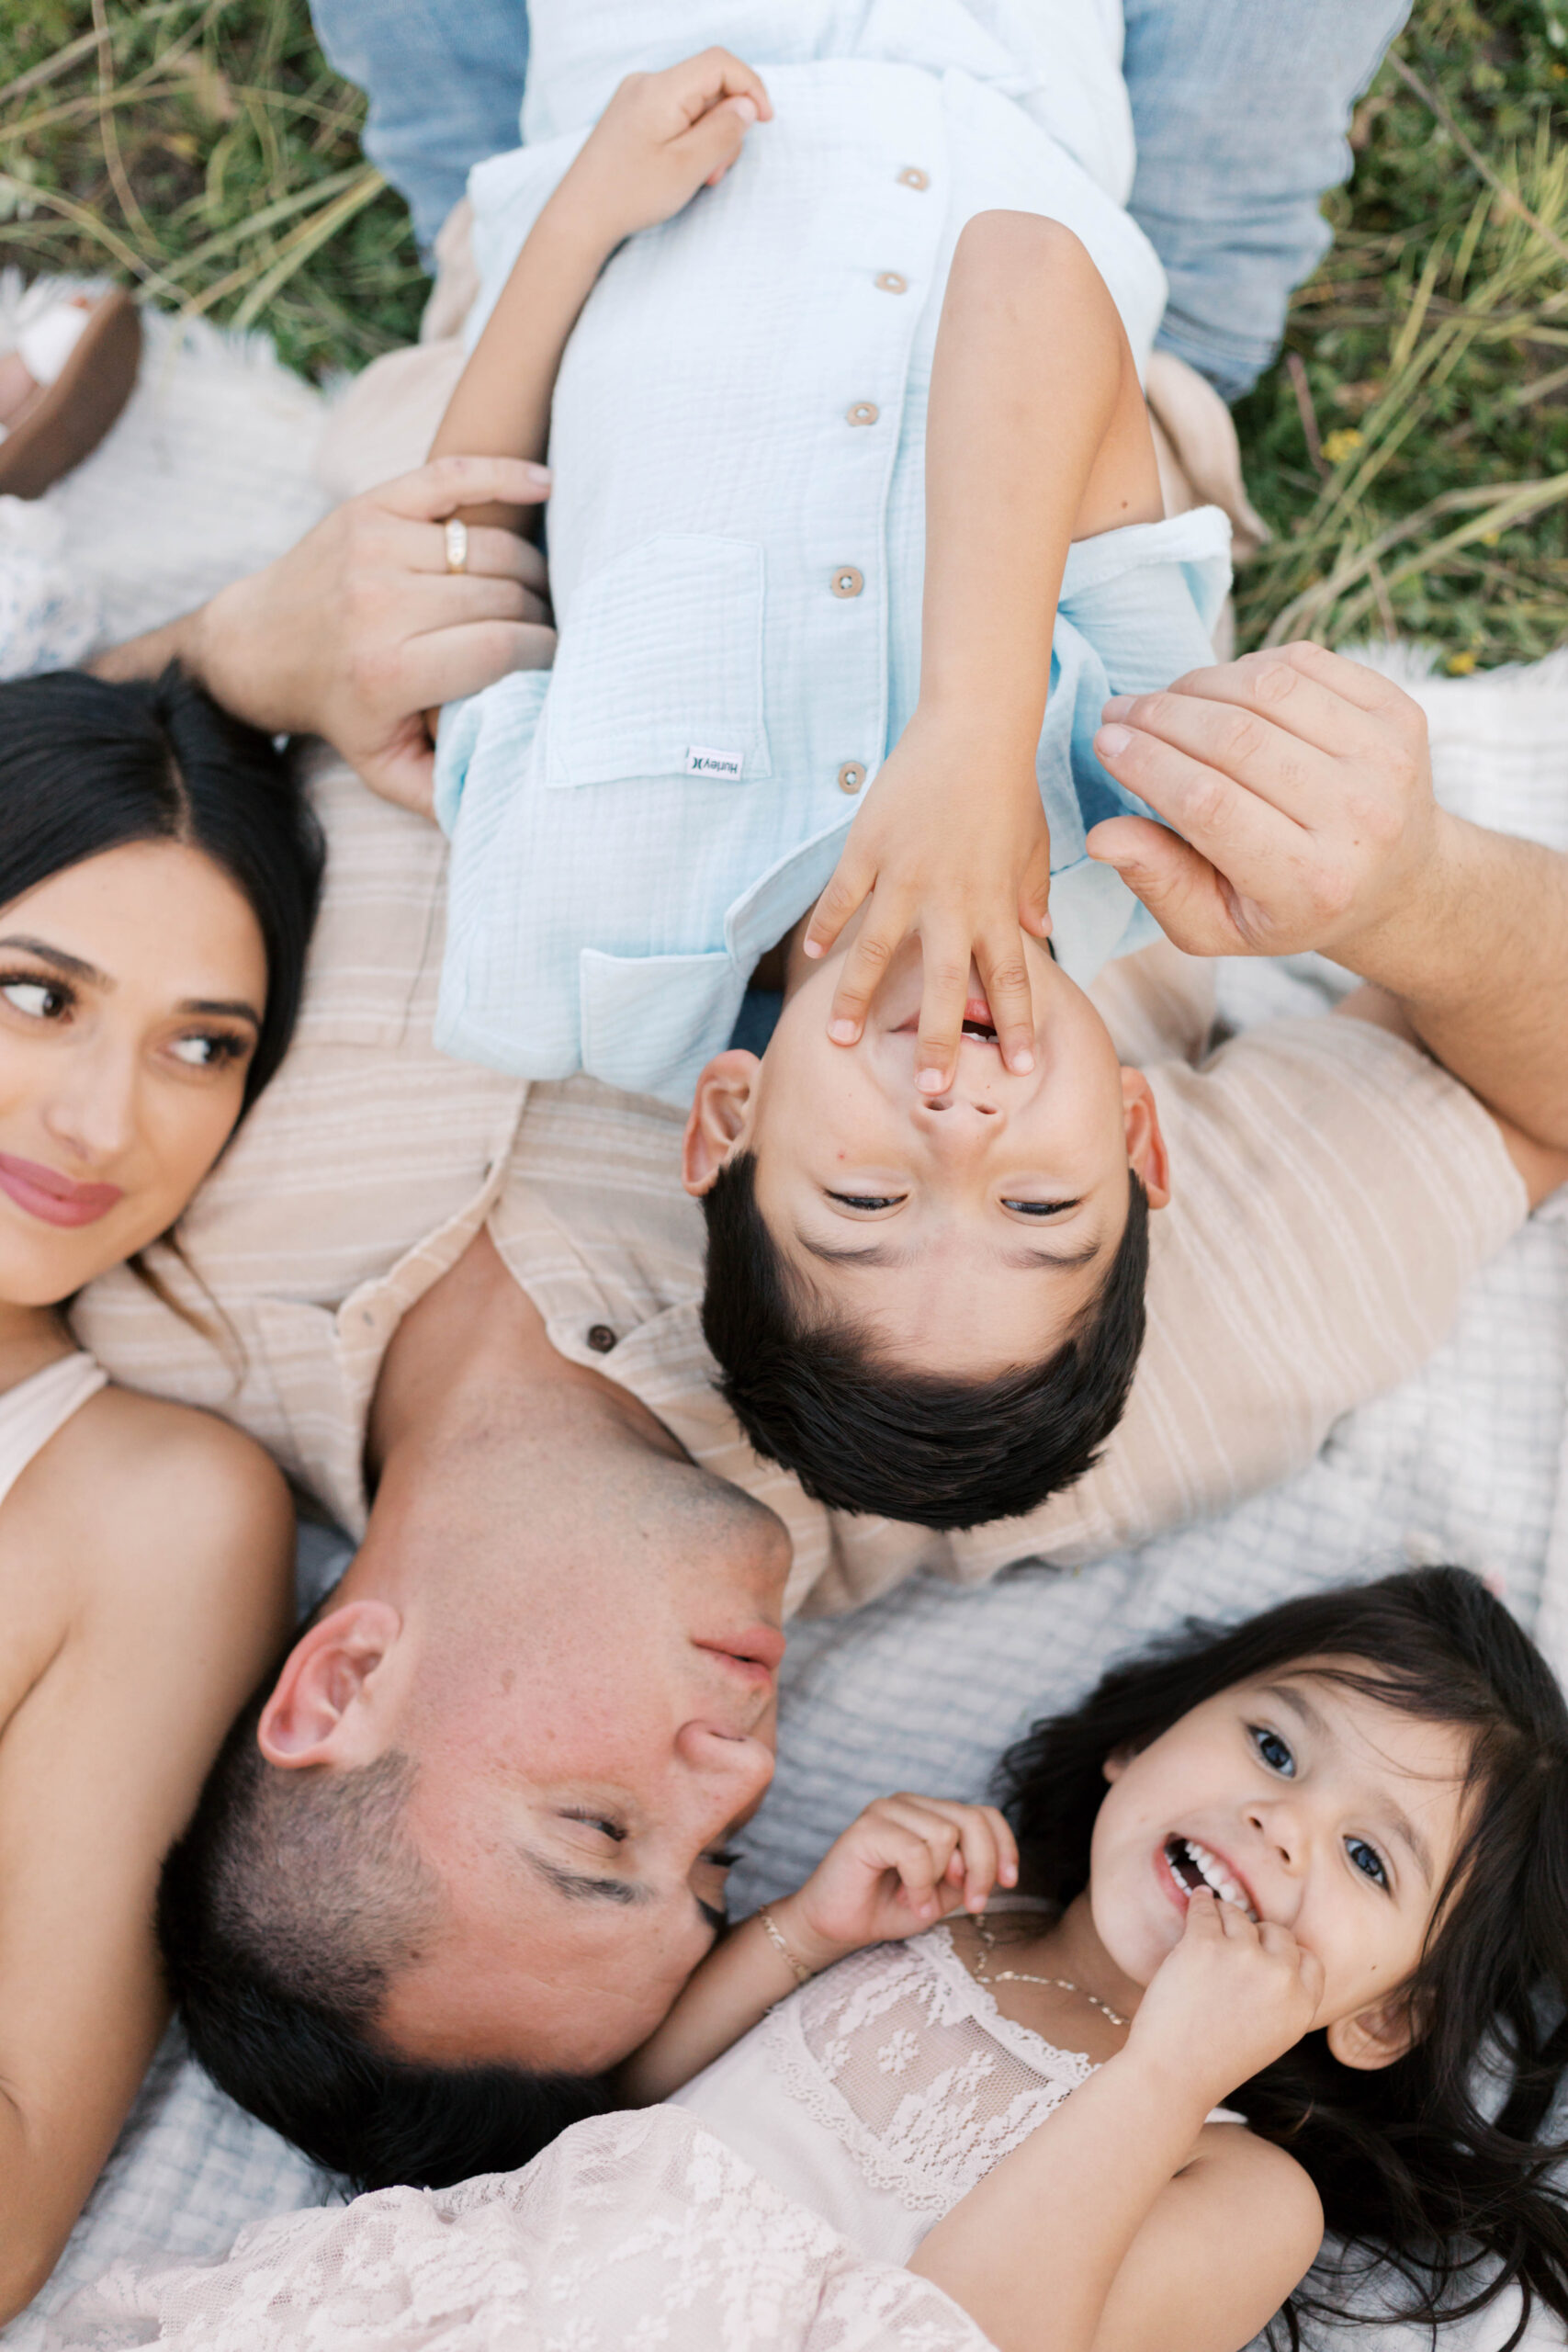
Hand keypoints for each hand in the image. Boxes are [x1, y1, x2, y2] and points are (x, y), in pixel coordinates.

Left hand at [192, 456, 553, 816]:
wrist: (257, 645)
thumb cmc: (338, 709)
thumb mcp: (381, 766)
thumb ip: (441, 793)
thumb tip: (501, 806)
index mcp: (388, 672)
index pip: (502, 651)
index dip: (542, 657)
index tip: (551, 666)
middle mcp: (380, 604)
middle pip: (503, 598)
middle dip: (537, 616)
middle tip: (542, 633)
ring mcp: (375, 547)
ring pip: (492, 548)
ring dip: (528, 570)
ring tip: (532, 593)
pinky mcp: (372, 506)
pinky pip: (454, 477)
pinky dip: (505, 476)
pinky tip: (545, 486)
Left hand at [547, 48, 771, 252]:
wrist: (580, 216)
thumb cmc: (630, 195)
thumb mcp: (688, 167)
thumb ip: (723, 132)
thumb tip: (746, 107)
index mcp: (661, 89)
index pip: (720, 64)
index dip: (751, 87)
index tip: (765, 121)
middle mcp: (647, 83)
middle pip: (709, 86)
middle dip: (727, 124)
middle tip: (717, 170)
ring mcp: (637, 97)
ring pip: (695, 104)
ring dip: (709, 137)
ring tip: (698, 177)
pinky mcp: (633, 114)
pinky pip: (676, 115)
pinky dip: (690, 139)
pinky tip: (682, 169)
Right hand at [770, 1796, 1019, 1974]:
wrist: (837, 1927)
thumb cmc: (889, 1907)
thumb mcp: (944, 1893)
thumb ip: (968, 1873)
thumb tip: (990, 1863)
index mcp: (930, 1812)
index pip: (984, 1813)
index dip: (1004, 1847)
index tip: (1009, 1883)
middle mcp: (910, 1804)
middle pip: (972, 1820)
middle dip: (982, 1868)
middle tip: (972, 1905)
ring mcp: (886, 1810)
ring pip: (946, 1835)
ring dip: (939, 1881)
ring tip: (918, 1899)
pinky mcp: (867, 1828)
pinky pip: (916, 1853)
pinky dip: (920, 1886)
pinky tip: (909, 1901)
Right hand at [802, 714, 1054, 1092]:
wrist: (975, 724)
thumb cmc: (1009, 783)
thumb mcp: (1032, 843)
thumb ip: (1031, 892)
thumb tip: (1042, 934)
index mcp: (995, 903)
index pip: (1011, 978)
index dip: (1016, 1024)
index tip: (1017, 1068)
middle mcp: (951, 900)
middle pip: (946, 985)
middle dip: (941, 1041)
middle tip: (931, 1090)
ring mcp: (905, 876)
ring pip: (878, 951)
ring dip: (858, 998)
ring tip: (837, 1037)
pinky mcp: (868, 848)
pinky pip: (843, 896)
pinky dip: (825, 923)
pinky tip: (809, 951)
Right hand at [1084, 641, 1444, 966]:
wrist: (1398, 879)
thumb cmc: (1287, 906)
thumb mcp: (1217, 924)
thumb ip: (1159, 884)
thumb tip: (1103, 837)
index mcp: (1310, 883)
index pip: (1209, 804)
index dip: (1147, 764)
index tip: (1106, 742)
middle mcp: (1360, 819)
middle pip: (1236, 740)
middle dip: (1161, 716)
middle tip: (1120, 712)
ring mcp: (1387, 759)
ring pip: (1267, 689)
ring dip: (1198, 683)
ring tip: (1164, 701)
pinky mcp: (1401, 712)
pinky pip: (1305, 663)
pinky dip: (1249, 667)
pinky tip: (1223, 691)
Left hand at [1124, 1890, 1322, 2115]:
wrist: (1173, 2074)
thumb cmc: (1215, 2061)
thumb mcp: (1271, 2037)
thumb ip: (1282, 1999)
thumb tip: (1275, 1956)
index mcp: (1302, 2006)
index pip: (1310, 1961)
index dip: (1289, 1954)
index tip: (1270, 1952)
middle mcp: (1280, 1977)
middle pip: (1277, 1933)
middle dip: (1258, 1934)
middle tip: (1237, 1939)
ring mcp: (1244, 1956)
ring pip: (1239, 1916)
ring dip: (1225, 1915)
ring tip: (1212, 1920)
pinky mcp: (1205, 1943)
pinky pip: (1205, 1908)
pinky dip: (1200, 1902)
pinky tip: (1199, 1898)